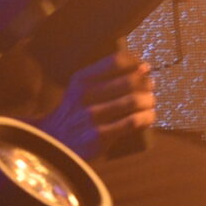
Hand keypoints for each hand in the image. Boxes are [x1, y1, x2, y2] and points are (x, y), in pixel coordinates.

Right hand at [39, 48, 154, 160]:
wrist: (55, 143)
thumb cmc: (76, 113)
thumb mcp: (81, 89)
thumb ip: (107, 77)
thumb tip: (144, 67)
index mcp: (81, 80)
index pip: (116, 61)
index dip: (136, 63)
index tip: (144, 68)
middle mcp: (85, 95)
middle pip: (129, 81)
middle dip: (146, 83)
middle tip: (150, 87)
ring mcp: (91, 116)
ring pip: (133, 101)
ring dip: (149, 101)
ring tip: (150, 103)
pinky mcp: (98, 136)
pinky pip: (132, 122)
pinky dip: (146, 118)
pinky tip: (149, 117)